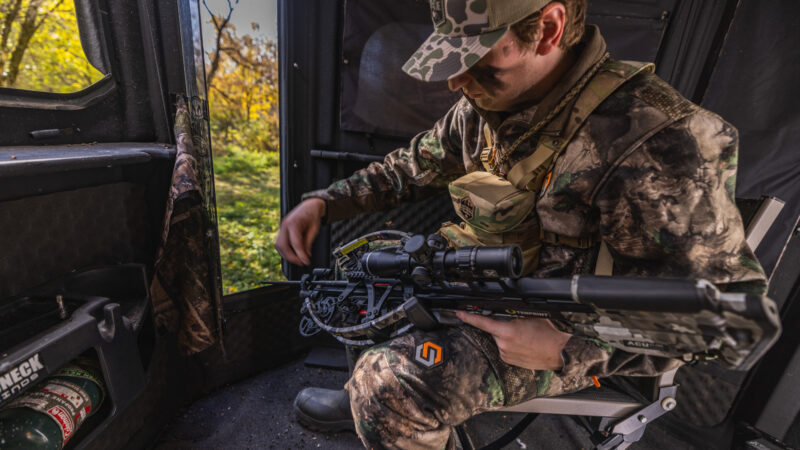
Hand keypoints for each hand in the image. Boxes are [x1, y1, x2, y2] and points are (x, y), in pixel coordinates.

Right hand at [274, 198, 325, 265]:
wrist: (310, 205)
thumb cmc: (313, 215)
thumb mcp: (314, 229)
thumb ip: (309, 243)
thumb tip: (306, 256)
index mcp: (293, 223)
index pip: (295, 243)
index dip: (300, 255)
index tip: (306, 262)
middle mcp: (285, 225)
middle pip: (282, 246)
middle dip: (291, 257)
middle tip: (301, 263)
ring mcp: (282, 227)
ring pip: (278, 246)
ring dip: (286, 255)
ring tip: (297, 259)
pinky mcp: (282, 230)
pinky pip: (280, 243)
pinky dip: (285, 250)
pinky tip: (293, 253)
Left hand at [456, 311, 571, 370]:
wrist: (559, 352)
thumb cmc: (548, 334)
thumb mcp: (530, 316)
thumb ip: (513, 314)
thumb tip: (504, 310)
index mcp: (507, 331)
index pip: (482, 322)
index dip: (469, 317)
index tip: (459, 313)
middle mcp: (503, 344)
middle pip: (494, 331)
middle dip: (502, 327)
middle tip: (519, 326)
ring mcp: (506, 354)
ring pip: (500, 340)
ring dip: (507, 337)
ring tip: (525, 337)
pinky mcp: (509, 361)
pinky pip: (505, 349)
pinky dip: (510, 345)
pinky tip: (523, 345)